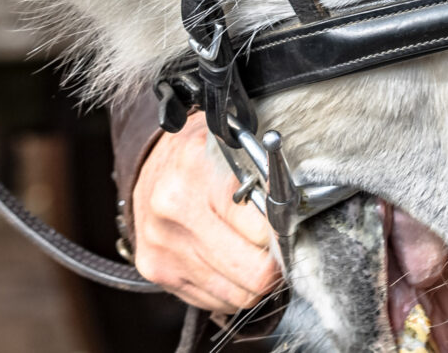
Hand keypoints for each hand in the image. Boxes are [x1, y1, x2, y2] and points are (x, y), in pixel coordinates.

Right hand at [130, 123, 280, 312]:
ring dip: (255, 281)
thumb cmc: (204, 155)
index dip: (286, 233)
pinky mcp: (157, 271)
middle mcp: (176, 211)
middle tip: (282, 249)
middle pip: (253, 272)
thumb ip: (268, 177)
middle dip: (276, 265)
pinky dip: (231, 289)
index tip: (292, 228)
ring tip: (257, 256)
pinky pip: (215, 302)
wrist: (151, 164)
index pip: (263, 229)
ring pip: (238, 295)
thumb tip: (297, 217)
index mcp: (200, 171)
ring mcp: (164, 246)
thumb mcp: (237, 146)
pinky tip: (229, 263)